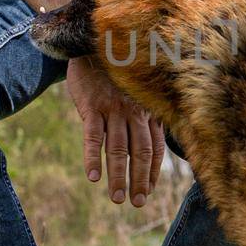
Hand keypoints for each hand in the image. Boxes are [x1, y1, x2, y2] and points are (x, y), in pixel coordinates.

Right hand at [66, 56, 163, 207]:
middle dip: (139, 180)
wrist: (91, 43)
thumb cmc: (113, 71)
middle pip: (140, 152)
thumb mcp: (135, 89)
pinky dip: (93, 158)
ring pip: (118, 149)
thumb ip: (144, 112)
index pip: (155, 147)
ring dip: (118, 176)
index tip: (148, 190)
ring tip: (116, 198)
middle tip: (136, 202)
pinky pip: (93, 137)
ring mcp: (112, 109)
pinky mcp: (91, 106)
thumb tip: (155, 140)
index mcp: (145, 109)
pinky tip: (93, 177)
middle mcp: (133, 112)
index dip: (152, 170)